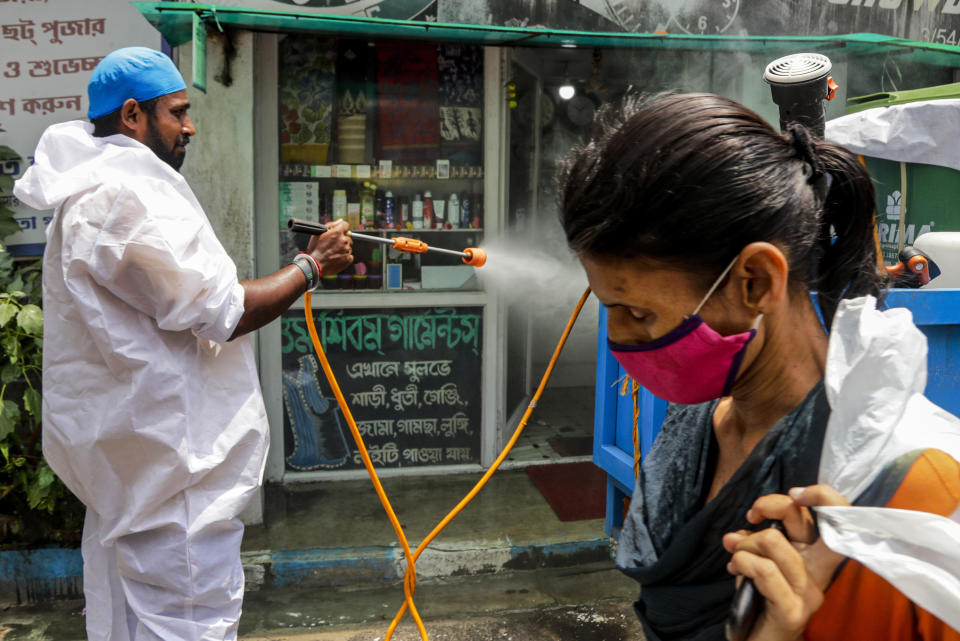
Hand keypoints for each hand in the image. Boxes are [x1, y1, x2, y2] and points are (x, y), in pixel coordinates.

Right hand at [307, 219, 352, 275]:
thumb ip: (331, 225)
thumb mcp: (319, 233)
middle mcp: (344, 241)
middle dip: (342, 239)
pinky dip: (345, 256)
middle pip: (348, 237)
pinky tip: (337, 258)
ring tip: (333, 252)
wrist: (314, 264)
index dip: (342, 228)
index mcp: (337, 233)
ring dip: (343, 248)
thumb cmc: (315, 249)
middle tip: (333, 245)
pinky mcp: (348, 259)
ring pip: (348, 247)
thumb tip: (340, 221)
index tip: (339, 232)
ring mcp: (347, 250)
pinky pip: (350, 256)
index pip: (346, 225)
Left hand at [722, 485, 849, 640]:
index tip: (793, 493)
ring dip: (744, 544)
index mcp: (815, 557)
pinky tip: (735, 570)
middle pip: (805, 519)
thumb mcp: (759, 563)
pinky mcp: (793, 611)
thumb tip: (744, 526)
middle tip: (751, 516)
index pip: (839, 516)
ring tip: (735, 557)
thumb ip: (758, 542)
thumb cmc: (758, 602)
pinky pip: (764, 570)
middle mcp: (819, 572)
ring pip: (774, 541)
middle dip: (772, 505)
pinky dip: (742, 562)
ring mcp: (809, 593)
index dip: (823, 495)